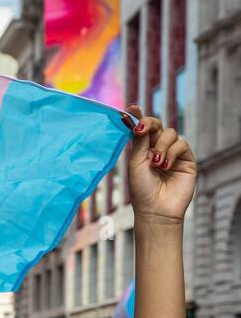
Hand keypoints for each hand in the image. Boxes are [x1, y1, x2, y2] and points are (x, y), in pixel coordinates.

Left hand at [123, 104, 195, 224]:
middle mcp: (159, 149)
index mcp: (144, 149)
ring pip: (170, 133)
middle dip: (150, 124)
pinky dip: (172, 153)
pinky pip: (181, 144)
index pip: (143, 127)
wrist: (155, 209)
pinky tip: (165, 166)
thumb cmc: (142, 190)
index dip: (138, 116)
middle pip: (157, 125)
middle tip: (142, 130)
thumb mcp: (136, 162)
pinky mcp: (186, 159)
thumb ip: (139, 141)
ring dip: (161, 146)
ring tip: (156, 164)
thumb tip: (135, 117)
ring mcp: (173, 154)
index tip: (130, 108)